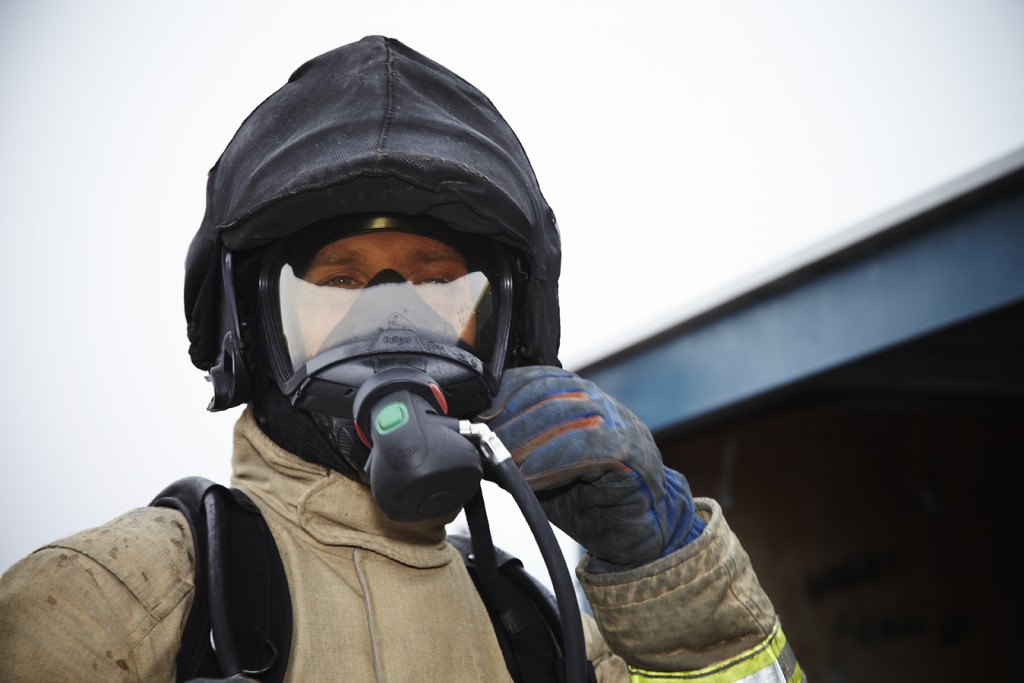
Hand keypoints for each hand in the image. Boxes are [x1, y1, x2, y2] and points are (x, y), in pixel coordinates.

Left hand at [480, 366, 703, 567]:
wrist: (635, 530)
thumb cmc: (585, 497)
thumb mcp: (537, 471)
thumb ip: (509, 453)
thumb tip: (469, 445)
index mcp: (572, 396)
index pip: (532, 378)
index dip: (500, 395)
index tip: (473, 417)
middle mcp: (594, 401)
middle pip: (544, 393)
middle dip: (507, 418)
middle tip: (482, 443)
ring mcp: (615, 421)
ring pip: (563, 415)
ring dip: (525, 439)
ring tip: (500, 461)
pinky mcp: (630, 449)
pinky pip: (587, 446)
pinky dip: (553, 459)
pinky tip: (530, 475)